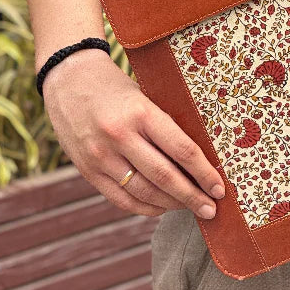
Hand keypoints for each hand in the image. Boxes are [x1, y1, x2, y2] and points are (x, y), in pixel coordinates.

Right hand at [41, 49, 224, 217]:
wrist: (69, 79)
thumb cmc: (119, 87)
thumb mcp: (147, 96)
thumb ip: (168, 125)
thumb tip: (202, 159)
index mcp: (141, 113)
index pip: (182, 150)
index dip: (204, 173)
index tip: (220, 188)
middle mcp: (119, 136)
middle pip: (164, 177)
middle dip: (192, 197)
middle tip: (212, 210)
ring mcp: (100, 156)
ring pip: (143, 192)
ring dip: (171, 205)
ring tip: (191, 208)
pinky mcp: (87, 170)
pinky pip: (121, 199)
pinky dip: (145, 208)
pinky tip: (163, 208)